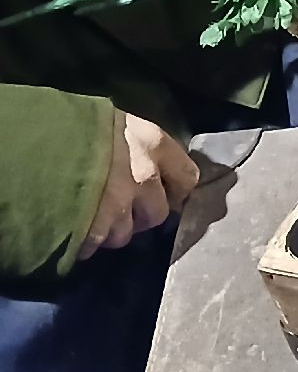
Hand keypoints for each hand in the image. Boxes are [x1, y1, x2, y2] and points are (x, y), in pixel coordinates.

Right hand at [79, 111, 197, 260]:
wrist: (34, 141)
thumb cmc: (78, 126)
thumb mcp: (119, 125)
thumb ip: (142, 149)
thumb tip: (156, 170)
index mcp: (154, 144)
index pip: (188, 179)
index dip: (175, 190)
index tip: (164, 193)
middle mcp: (144, 177)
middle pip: (157, 214)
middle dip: (140, 215)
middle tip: (120, 206)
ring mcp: (118, 206)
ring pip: (125, 234)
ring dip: (110, 230)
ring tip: (92, 214)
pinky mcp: (92, 229)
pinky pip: (95, 246)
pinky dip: (86, 241)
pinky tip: (75, 224)